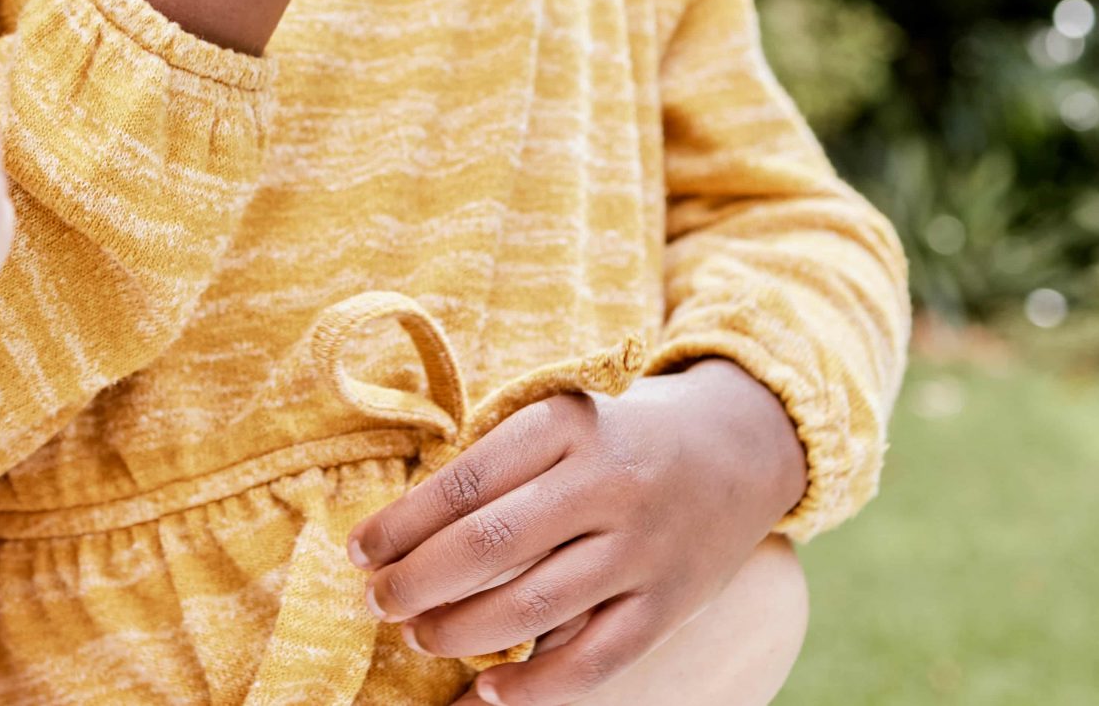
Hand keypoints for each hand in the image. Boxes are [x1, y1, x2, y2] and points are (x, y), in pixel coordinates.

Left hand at [347, 360, 808, 705]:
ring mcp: (641, 547)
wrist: (739, 447)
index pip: (463, 482)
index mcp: (564, 424)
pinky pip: (595, 659)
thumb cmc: (616, 434)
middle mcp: (605, 483)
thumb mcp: (559, 418)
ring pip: (533, 607)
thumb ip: (498, 466)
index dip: (401, 524)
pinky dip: (536, 686)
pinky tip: (489, 692)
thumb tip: (405, 534)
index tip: (359, 549)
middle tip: (378, 599)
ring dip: (461, 633)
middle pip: (488, 546)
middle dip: (417, 582)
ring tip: (420, 635)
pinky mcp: (668, 603)